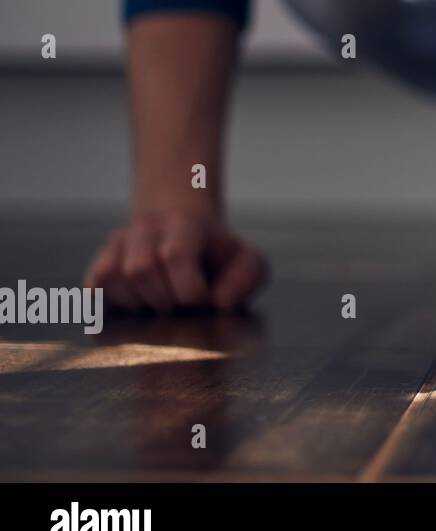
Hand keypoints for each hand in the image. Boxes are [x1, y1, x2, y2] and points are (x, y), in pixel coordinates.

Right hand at [84, 209, 266, 312]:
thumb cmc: (217, 255)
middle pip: (140, 269)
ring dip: (139, 304)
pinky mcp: (99, 263)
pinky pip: (93, 288)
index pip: (176, 255)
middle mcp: (146, 227)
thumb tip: (218, 304)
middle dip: (164, 300)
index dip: (190, 291)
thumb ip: (247, 279)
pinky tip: (138, 304)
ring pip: (112, 278)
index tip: (204, 302)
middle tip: (181, 307)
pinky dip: (112, 305)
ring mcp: (118, 244)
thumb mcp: (247, 261)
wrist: (184, 231)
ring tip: (161, 304)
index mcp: (185, 223)